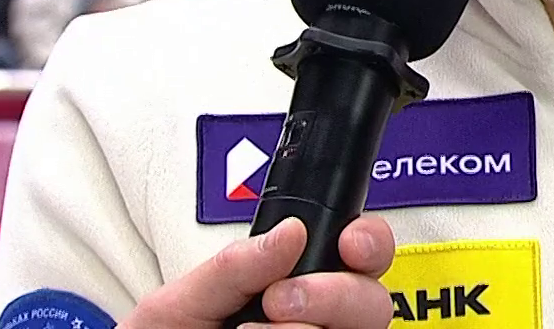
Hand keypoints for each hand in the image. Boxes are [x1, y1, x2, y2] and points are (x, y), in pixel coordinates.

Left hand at [121, 216, 393, 328]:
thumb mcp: (180, 301)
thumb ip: (233, 266)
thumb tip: (290, 233)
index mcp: (291, 280)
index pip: (359, 251)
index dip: (368, 241)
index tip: (349, 243)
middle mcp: (315, 321)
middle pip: (373, 301)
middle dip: (335, 292)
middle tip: (278, 299)